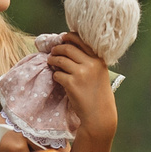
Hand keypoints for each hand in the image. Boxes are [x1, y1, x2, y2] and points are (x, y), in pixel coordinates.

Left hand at [46, 35, 118, 151]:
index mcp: (99, 59)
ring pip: (60, 60)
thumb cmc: (98, 94)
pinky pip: (57, 74)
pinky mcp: (72, 84)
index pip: (81, 40)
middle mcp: (91, 64)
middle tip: (52, 52)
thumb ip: (89, 60)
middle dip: (57, 49)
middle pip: (67, 48)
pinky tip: (57, 78)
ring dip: (52, 60)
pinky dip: (55, 75)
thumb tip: (69, 47)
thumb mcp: (99, 73)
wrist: (99, 114)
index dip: (68, 37)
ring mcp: (81, 74)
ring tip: (51, 62)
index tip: (62, 38)